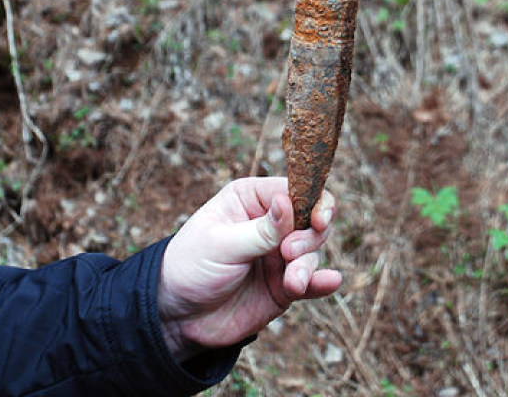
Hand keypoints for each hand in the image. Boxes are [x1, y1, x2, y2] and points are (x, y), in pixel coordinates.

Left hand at [157, 177, 340, 361]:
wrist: (177, 316)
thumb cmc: (190, 267)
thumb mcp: (221, 245)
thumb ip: (259, 230)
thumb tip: (288, 202)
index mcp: (251, 199)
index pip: (294, 189)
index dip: (312, 201)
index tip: (317, 219)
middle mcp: (270, 223)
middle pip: (311, 219)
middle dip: (309, 236)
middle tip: (289, 252)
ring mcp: (279, 254)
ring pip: (312, 251)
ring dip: (307, 265)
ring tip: (292, 282)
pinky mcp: (284, 284)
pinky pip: (311, 281)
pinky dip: (322, 281)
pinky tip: (330, 282)